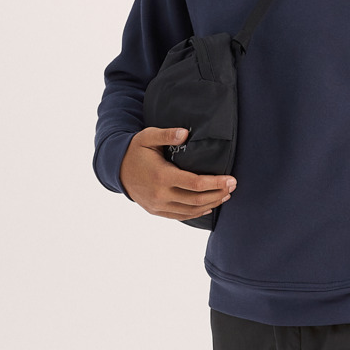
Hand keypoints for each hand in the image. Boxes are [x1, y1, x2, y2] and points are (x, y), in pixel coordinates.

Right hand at [119, 127, 236, 220]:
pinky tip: (208, 206)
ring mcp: (158, 205)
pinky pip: (181, 216)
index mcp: (161, 176)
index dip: (216, 183)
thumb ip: (167, 134)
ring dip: (211, 204)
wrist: (116, 169)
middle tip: (233, 186)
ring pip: (191, 210)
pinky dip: (197, 213)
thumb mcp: (148, 137)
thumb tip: (185, 133)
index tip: (230, 179)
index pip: (195, 183)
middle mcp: (160, 194)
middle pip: (197, 199)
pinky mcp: (157, 211)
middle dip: (218, 193)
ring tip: (225, 196)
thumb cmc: (135, 150)